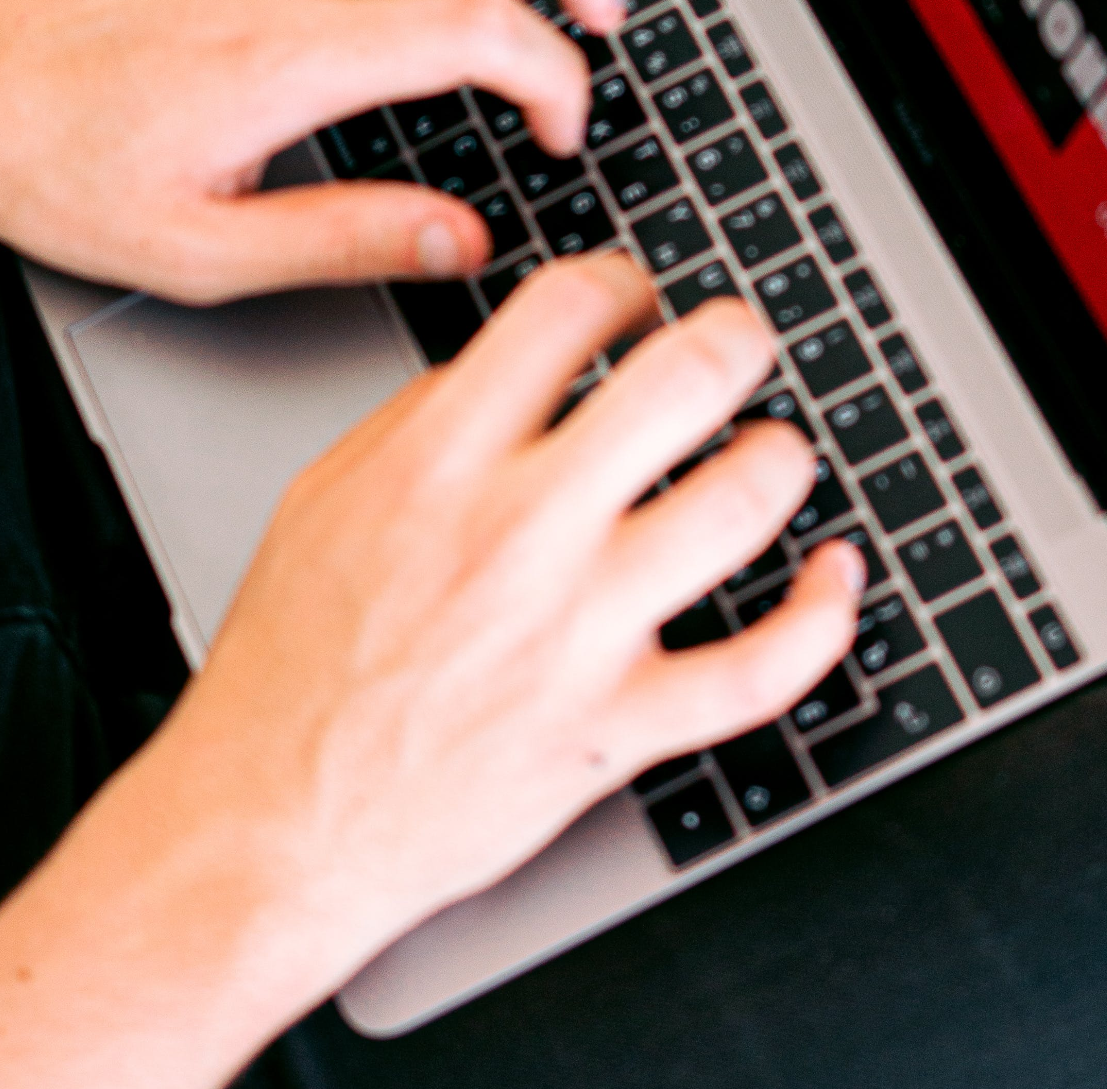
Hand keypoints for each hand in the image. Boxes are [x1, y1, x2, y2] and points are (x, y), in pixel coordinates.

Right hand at [163, 252, 861, 964]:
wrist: (272, 822)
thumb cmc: (290, 670)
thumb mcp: (323, 500)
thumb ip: (421, 420)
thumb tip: (513, 367)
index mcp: (438, 462)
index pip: (566, 310)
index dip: (623, 283)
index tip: (637, 301)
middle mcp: (518, 533)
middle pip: (681, 382)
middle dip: (733, 340)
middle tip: (739, 345)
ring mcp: (577, 633)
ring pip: (740, 506)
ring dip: (780, 460)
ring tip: (773, 453)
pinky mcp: (617, 727)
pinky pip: (761, 669)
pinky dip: (822, 616)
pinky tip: (834, 577)